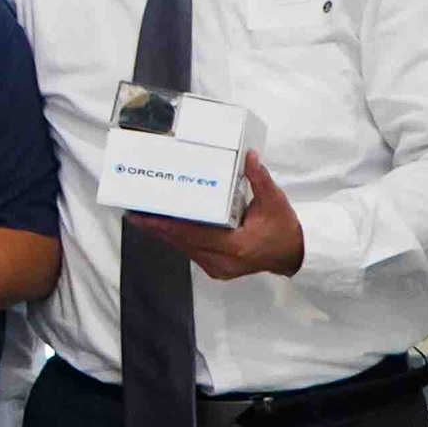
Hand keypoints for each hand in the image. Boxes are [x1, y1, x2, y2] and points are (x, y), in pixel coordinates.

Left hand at [126, 153, 307, 280]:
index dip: (168, 226)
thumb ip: (260, 179)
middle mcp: (223, 261)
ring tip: (142, 218)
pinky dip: (177, 239)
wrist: (292, 255)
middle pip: (183, 242)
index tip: (146, 217)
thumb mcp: (275, 201)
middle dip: (157, 228)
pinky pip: (191, 252)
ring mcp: (218, 268)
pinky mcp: (215, 269)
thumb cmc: (283, 228)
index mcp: (236, 246)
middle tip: (135, 213)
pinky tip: (163, 227)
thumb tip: (249, 157)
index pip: (195, 234)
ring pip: (184, 248)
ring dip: (164, 234)